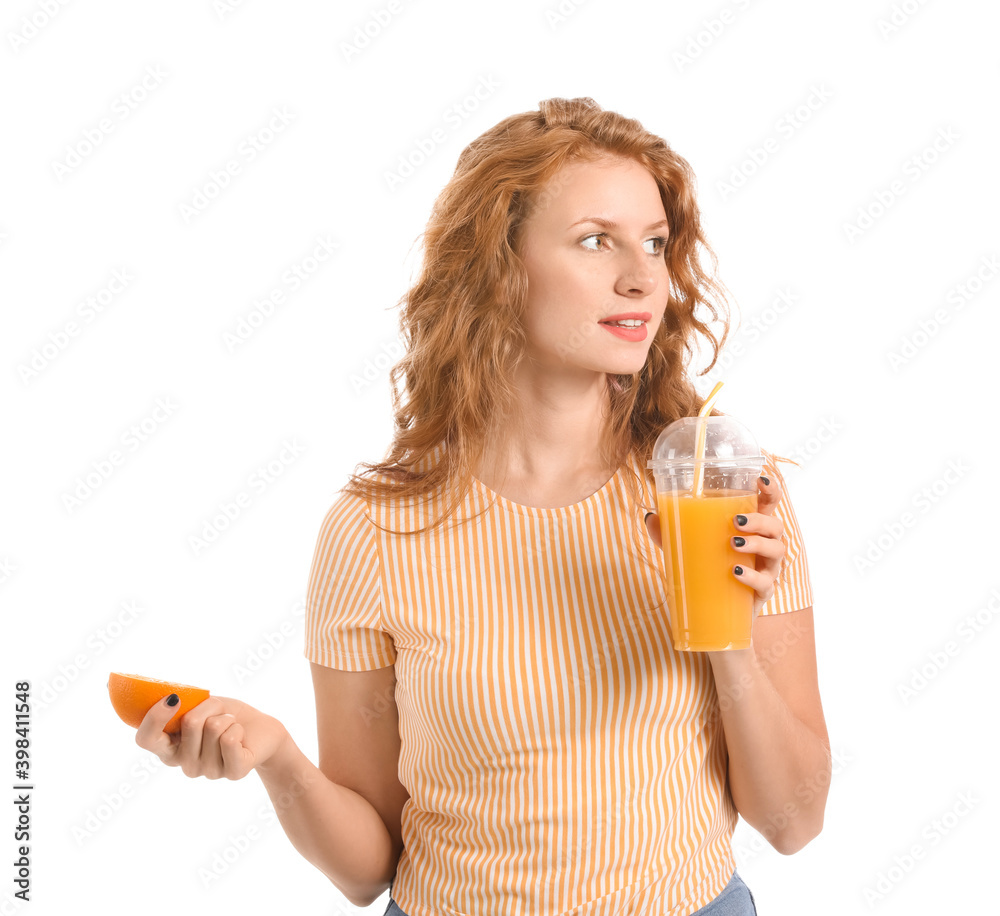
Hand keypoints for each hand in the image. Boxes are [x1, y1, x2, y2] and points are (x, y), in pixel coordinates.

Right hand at [135, 694, 288, 779]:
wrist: (260, 729)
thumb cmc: (225, 715)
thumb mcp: (201, 706)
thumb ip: (183, 708)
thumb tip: (171, 700)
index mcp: (170, 748)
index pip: (145, 739)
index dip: (154, 717)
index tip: (173, 698)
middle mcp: (185, 765)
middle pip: (189, 723)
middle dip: (209, 706)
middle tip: (219, 714)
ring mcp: (208, 772)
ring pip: (213, 727)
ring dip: (226, 717)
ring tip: (231, 725)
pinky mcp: (232, 772)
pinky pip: (229, 739)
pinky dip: (237, 726)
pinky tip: (240, 736)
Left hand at [644, 475, 785, 616]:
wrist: (716, 615)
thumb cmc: (709, 571)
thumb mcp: (688, 548)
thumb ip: (670, 532)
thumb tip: (651, 517)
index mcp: (752, 530)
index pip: (769, 505)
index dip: (772, 490)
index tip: (761, 478)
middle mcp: (765, 547)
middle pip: (776, 526)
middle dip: (760, 520)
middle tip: (736, 521)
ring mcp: (767, 570)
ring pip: (777, 551)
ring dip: (757, 544)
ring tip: (734, 543)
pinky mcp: (762, 594)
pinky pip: (766, 584)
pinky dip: (752, 577)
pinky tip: (736, 573)